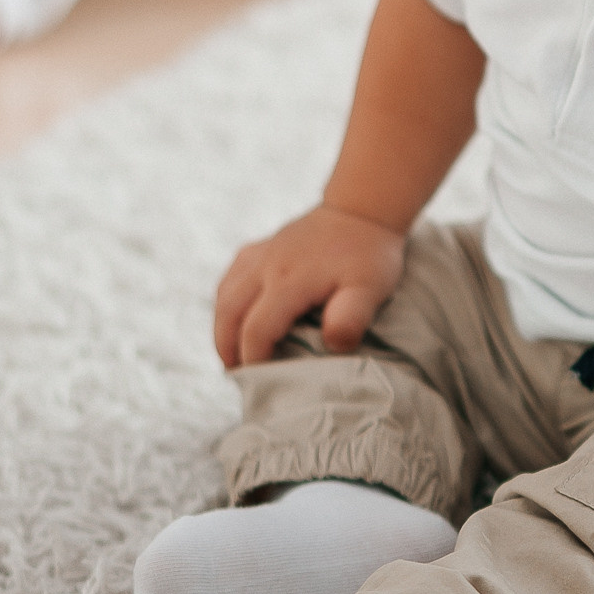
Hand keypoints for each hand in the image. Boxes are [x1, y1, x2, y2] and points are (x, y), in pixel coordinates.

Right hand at [214, 203, 406, 368]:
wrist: (362, 210)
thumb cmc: (368, 255)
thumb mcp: (370, 288)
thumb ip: (351, 316)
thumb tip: (332, 344)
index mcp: (288, 280)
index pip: (256, 329)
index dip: (253, 360)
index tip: (261, 383)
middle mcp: (266, 265)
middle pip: (228, 312)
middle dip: (227, 349)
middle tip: (237, 377)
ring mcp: (260, 253)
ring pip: (224, 294)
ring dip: (222, 328)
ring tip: (233, 355)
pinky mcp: (260, 247)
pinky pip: (231, 277)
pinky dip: (226, 303)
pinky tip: (236, 318)